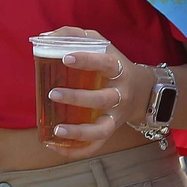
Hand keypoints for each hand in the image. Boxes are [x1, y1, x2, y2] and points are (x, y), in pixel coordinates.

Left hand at [38, 26, 151, 156]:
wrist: (143, 91)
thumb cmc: (111, 63)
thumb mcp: (100, 44)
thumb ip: (74, 35)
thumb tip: (44, 37)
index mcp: (118, 69)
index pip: (105, 63)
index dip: (87, 60)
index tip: (66, 58)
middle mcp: (120, 94)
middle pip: (102, 99)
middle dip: (77, 98)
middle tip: (53, 93)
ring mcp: (116, 116)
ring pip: (102, 129)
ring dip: (79, 132)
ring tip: (56, 129)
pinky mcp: (111, 131)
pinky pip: (95, 146)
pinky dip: (76, 150)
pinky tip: (55, 146)